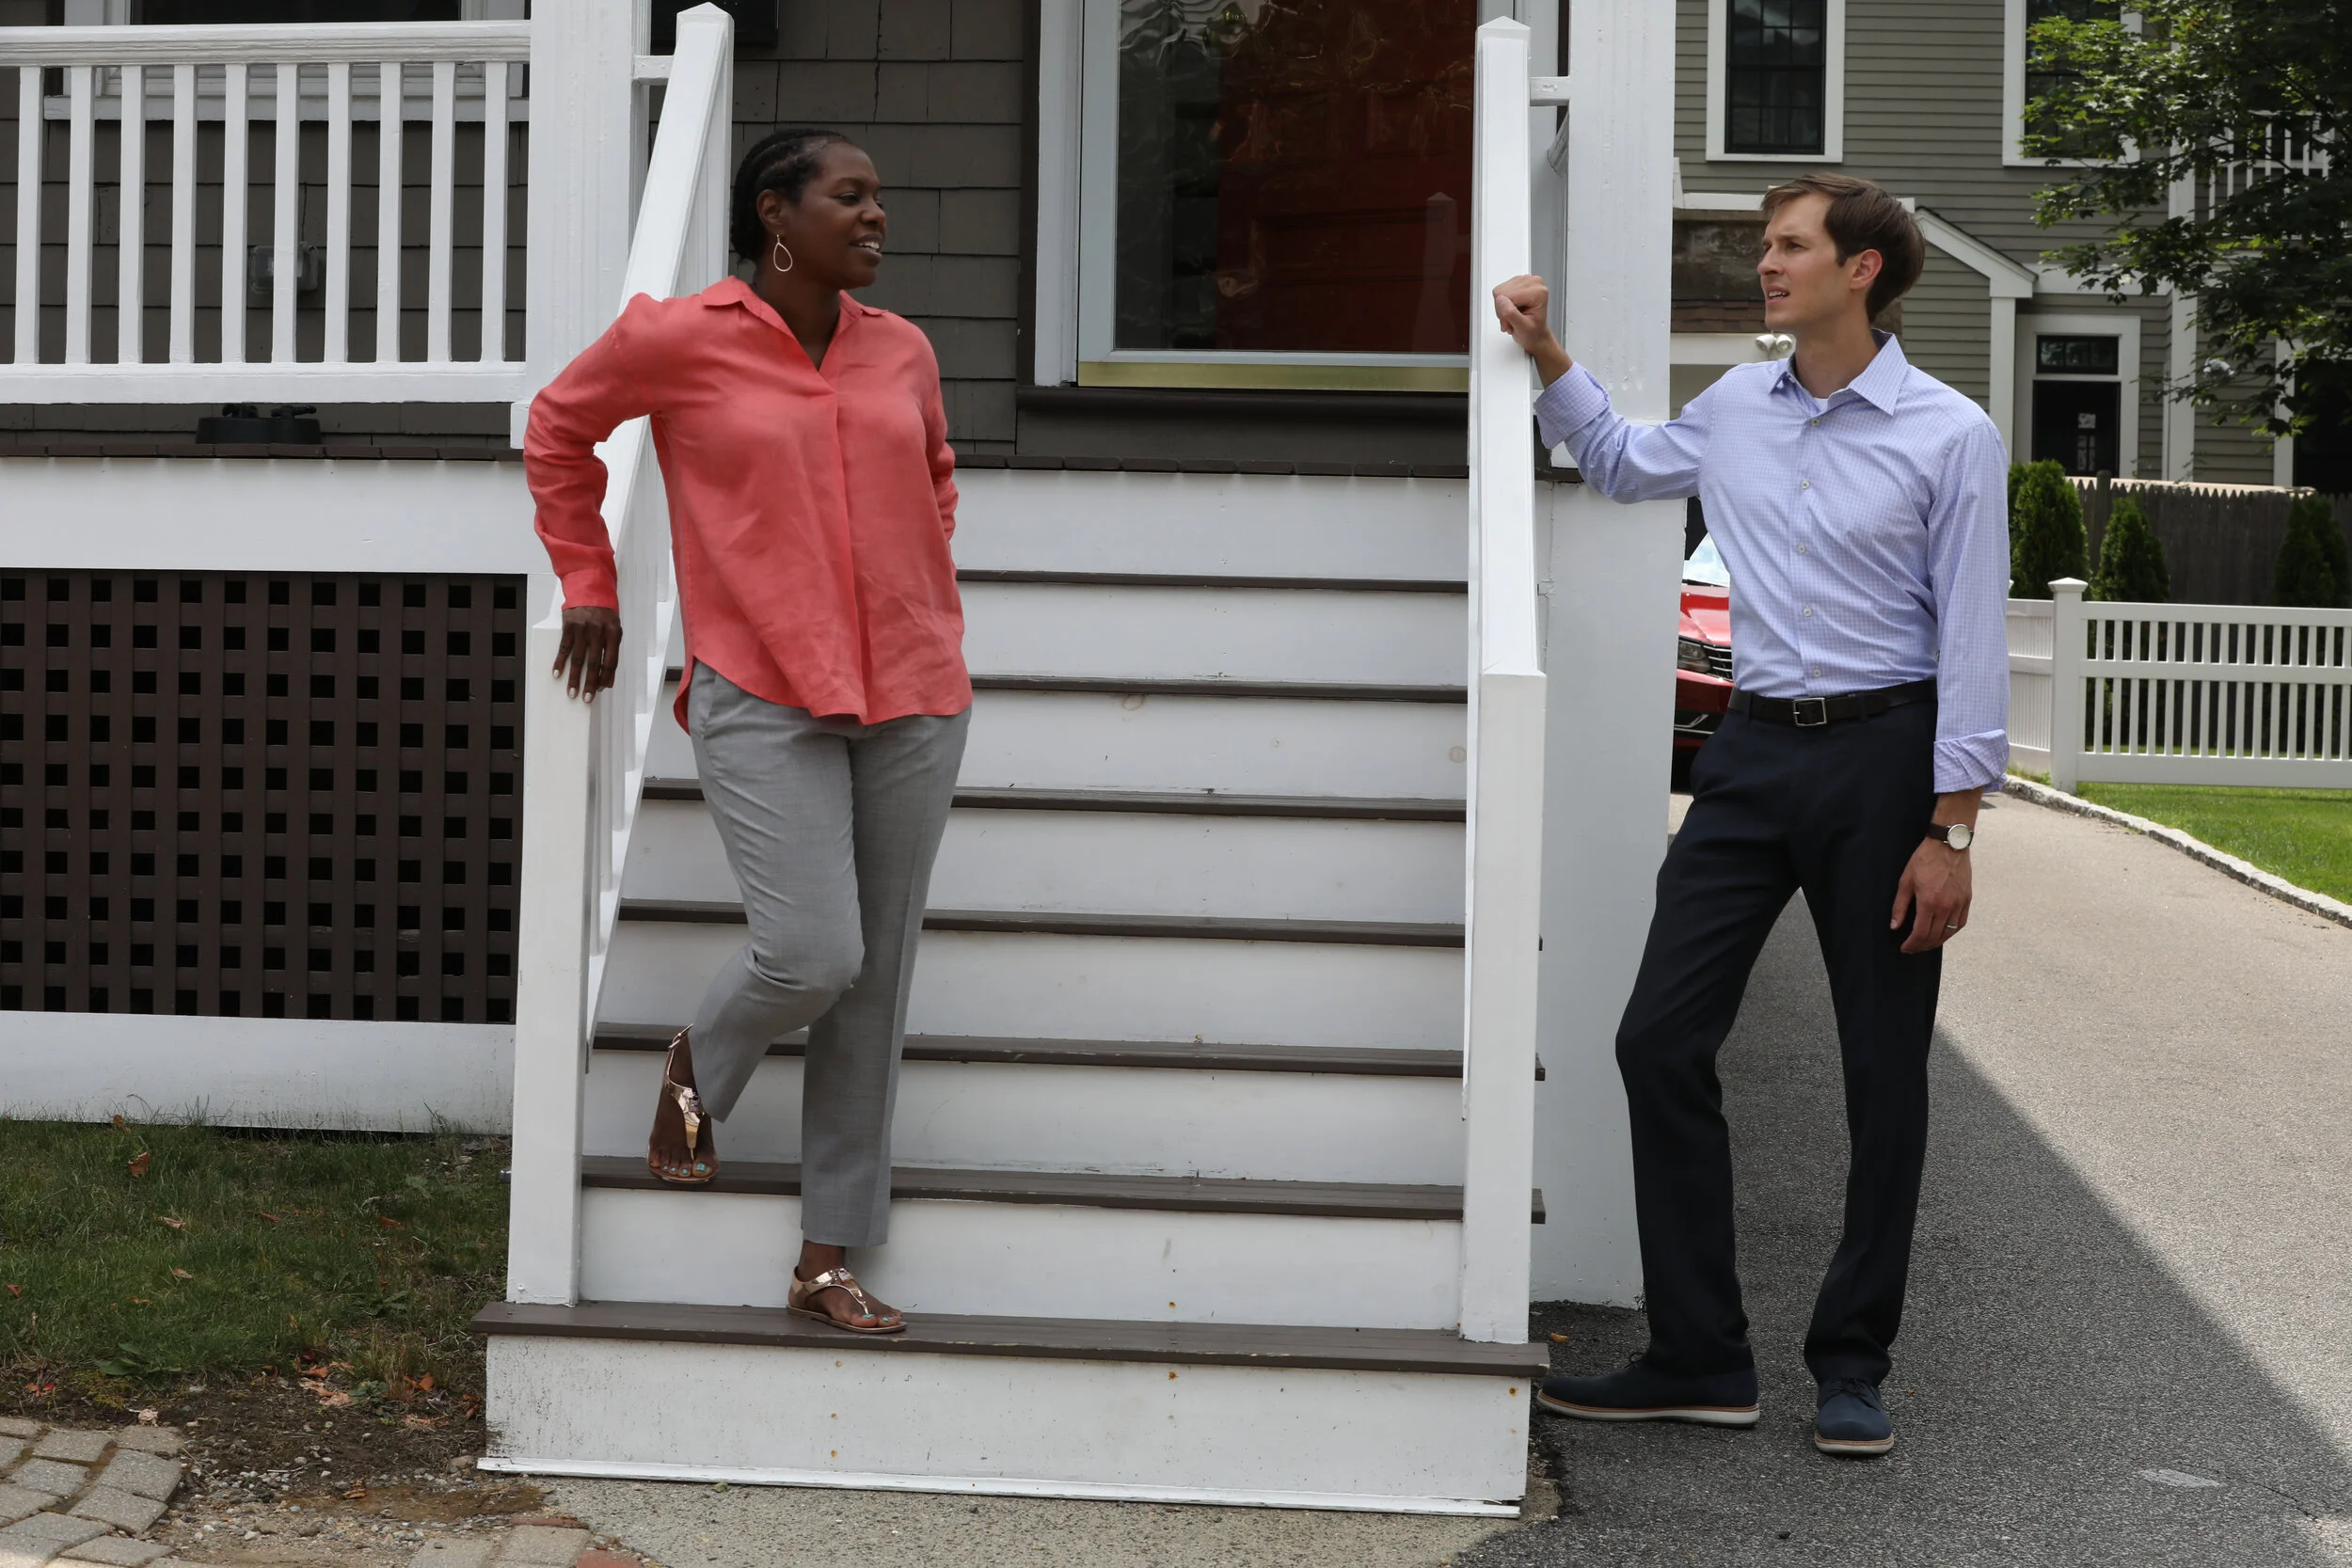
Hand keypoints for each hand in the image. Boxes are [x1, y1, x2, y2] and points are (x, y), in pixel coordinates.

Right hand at [553, 605, 621, 701]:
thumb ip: (612, 651)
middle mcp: (598, 631)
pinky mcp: (569, 626)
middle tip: (586, 698)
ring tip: (572, 692)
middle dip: (590, 683)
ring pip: (578, 658)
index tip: (601, 690)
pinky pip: (564, 648)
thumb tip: (608, 679)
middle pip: (594, 662)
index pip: (611, 661)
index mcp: (613, 633)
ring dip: (574, 677)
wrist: (589, 589)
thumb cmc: (604, 613)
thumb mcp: (614, 629)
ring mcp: (582, 629)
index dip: (606, 677)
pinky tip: (557, 674)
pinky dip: (560, 662)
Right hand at [1490, 275, 1572, 384]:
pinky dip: (1504, 304)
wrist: (1538, 338)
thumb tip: (1501, 300)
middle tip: (1514, 321)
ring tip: (1514, 318)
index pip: (1507, 294)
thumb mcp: (1522, 328)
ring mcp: (1528, 281)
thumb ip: (1510, 313)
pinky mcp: (1520, 283)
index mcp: (1539, 291)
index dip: (1505, 311)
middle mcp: (1535, 283)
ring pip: (1500, 291)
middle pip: (1502, 291)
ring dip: (1503, 307)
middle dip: (1504, 309)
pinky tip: (1513, 312)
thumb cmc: (1534, 335)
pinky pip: (1501, 291)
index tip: (1514, 322)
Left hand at [1890, 836, 1971, 953]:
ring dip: (1936, 942)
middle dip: (1922, 946)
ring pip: (1949, 933)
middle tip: (1913, 948)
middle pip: (1935, 936)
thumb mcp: (1905, 881)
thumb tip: (1895, 926)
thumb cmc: (1924, 860)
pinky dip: (1951, 932)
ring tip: (1926, 944)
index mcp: (1929, 902)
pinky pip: (1961, 923)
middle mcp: (1946, 906)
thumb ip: (1900, 906)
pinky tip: (1943, 934)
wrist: (1948, 845)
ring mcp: (1959, 904)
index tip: (1904, 948)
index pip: (1921, 933)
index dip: (1912, 944)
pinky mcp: (1967, 899)